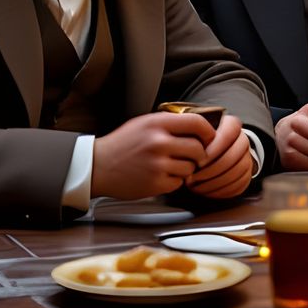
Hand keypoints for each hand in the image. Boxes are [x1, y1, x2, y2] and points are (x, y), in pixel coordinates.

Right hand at [92, 112, 214, 199]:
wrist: (98, 166)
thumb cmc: (123, 144)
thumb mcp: (144, 123)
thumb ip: (169, 123)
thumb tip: (199, 126)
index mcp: (157, 123)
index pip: (197, 123)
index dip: (208, 131)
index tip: (209, 138)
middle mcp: (158, 142)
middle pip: (198, 148)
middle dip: (199, 154)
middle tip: (192, 156)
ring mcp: (157, 164)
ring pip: (190, 168)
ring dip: (186, 168)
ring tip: (170, 165)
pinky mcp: (155, 184)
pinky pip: (178, 183)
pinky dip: (174, 181)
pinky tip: (161, 175)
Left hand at [186, 114, 255, 199]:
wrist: (214, 153)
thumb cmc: (200, 142)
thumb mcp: (196, 133)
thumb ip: (194, 135)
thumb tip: (186, 148)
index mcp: (233, 126)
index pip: (230, 133)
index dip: (215, 147)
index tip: (199, 160)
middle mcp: (244, 141)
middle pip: (232, 157)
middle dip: (211, 170)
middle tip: (193, 177)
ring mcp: (247, 160)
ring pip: (236, 173)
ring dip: (213, 182)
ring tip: (195, 187)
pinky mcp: (247, 177)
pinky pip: (238, 186)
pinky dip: (220, 191)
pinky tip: (205, 191)